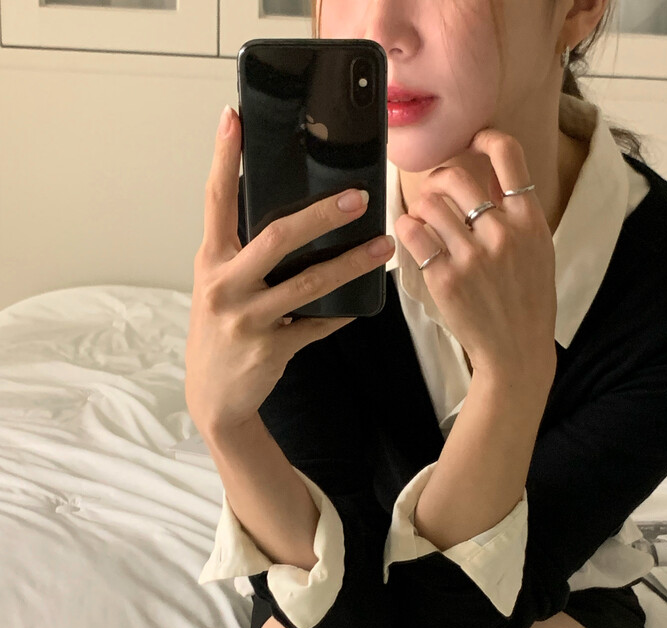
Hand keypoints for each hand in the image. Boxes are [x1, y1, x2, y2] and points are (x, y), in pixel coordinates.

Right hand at [185, 106, 395, 437]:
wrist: (214, 396)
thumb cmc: (221, 330)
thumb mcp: (220, 285)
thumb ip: (242, 251)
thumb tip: (289, 213)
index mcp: (210, 260)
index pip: (214, 199)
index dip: (223, 157)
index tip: (233, 117)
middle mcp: (224, 285)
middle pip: (276, 238)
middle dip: (320, 215)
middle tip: (359, 197)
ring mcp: (247, 319)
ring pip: (308, 284)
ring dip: (350, 264)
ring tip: (382, 245)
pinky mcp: (271, 349)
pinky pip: (317, 325)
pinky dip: (342, 312)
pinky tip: (364, 301)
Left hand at [393, 129, 557, 382]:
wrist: (517, 350)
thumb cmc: (527, 300)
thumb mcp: (538, 250)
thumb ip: (516, 213)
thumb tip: (489, 175)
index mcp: (530, 221)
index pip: (509, 156)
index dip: (486, 138)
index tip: (473, 141)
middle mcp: (502, 234)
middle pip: (456, 177)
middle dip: (438, 179)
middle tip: (436, 191)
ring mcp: (472, 257)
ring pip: (430, 205)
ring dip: (422, 208)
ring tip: (426, 222)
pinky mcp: (445, 279)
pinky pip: (413, 234)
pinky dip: (407, 228)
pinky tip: (413, 235)